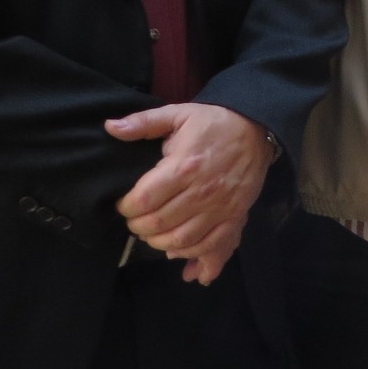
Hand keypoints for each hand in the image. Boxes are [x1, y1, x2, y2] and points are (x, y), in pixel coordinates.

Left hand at [109, 103, 275, 284]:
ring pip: (183, 239)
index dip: (127, 208)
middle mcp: (203, 190)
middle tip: (135, 221)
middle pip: (160, 223)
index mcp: (184, 166)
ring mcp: (221, 206)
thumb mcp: (178, 114)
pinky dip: (192, 254)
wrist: (257, 128)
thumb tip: (110, 127)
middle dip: (139, 227)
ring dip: (160, 243)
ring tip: (152, 234)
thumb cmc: (214, 122)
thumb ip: (143, 122)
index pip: (145, 200)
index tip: (124, 205)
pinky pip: (212, 244)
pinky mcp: (235, 214)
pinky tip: (177, 252)